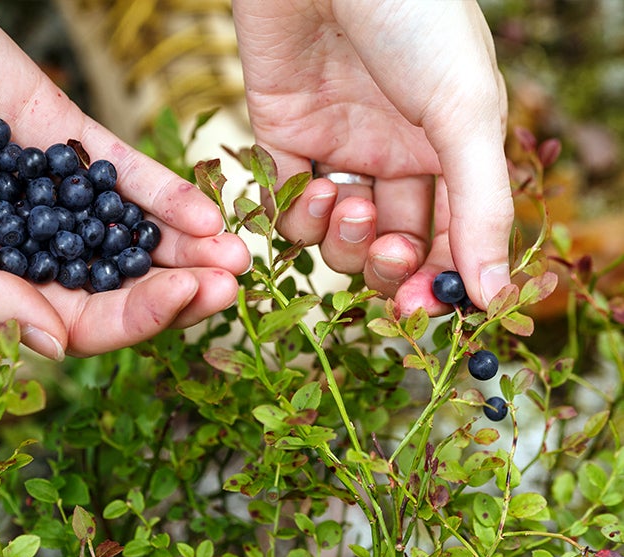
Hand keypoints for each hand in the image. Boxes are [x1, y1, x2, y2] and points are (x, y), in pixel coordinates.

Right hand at [0, 1, 249, 358]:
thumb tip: (55, 345)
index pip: (79, 320)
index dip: (135, 319)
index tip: (184, 298)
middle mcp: (32, 241)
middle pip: (119, 282)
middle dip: (179, 287)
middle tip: (233, 284)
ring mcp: (55, 191)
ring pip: (132, 231)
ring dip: (188, 246)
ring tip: (237, 251)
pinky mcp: (69, 138)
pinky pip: (126, 173)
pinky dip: (167, 193)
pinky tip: (206, 211)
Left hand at [233, 0, 512, 313]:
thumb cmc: (413, 19)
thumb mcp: (464, 113)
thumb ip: (481, 206)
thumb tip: (494, 295)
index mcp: (447, 150)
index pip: (449, 239)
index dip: (438, 280)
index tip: (426, 306)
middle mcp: (393, 156)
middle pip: (389, 247)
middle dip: (387, 264)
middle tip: (390, 253)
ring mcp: (337, 148)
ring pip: (336, 235)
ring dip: (343, 238)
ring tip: (350, 201)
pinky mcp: (283, 136)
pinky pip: (286, 203)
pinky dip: (297, 214)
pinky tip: (314, 191)